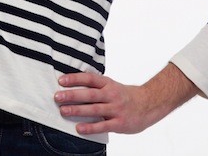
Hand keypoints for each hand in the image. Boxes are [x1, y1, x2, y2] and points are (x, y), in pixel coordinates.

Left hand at [54, 65, 198, 135]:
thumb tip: (72, 86)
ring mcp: (116, 109)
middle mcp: (111, 95)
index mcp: (108, 84)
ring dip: (77, 110)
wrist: (149, 104)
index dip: (75, 78)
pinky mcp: (120, 123)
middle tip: (57, 97)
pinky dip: (90, 127)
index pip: (89, 78)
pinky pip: (103, 125)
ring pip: (94, 109)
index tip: (61, 80)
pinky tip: (79, 128)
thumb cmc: (125, 95)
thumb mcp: (112, 85)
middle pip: (89, 94)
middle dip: (72, 95)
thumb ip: (96, 86)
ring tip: (64, 111)